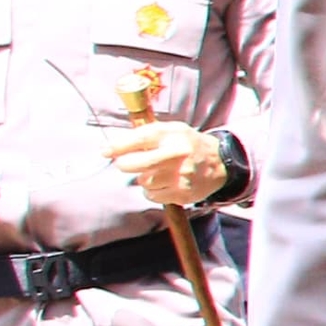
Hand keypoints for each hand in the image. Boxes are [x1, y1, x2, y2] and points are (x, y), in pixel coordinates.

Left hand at [106, 120, 226, 208]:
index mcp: (173, 135)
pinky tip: (165, 183)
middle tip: (128, 163)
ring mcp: (180, 177)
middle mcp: (177, 155)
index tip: (105, 151)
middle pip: (133, 164)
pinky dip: (154, 191)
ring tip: (159, 172)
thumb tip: (109, 147)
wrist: (220, 163)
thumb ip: (143, 134)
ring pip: (143, 181)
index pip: (138, 139)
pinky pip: (153, 196)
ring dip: (145, 178)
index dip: (116, 146)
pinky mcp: (182, 193)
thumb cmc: (187, 144)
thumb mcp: (170, 130)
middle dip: (125, 164)